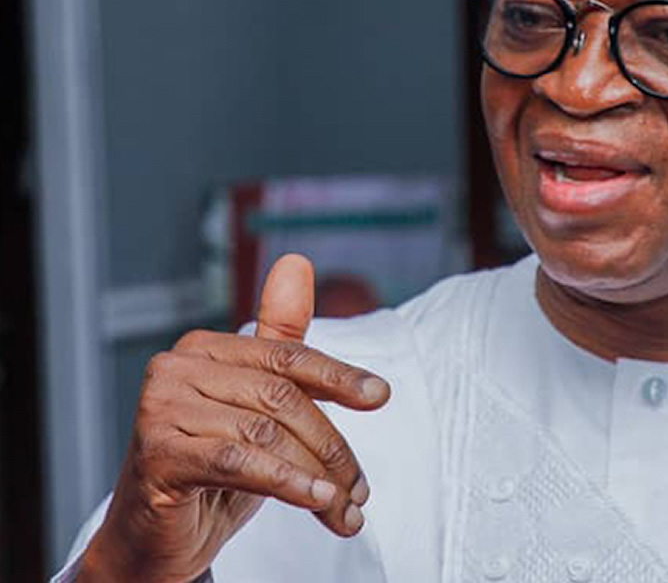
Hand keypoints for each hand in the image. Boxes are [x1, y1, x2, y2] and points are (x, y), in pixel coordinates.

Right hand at [77, 254, 390, 582]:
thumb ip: (281, 342)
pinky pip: (238, 461)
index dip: (339, 377)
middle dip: (330, 446)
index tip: (382, 396)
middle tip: (360, 489)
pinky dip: (287, 482)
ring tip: (344, 509)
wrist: (155, 535)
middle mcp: (176, 368)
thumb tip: (296, 263)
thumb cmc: (213, 467)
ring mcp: (160, 409)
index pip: (286, 356)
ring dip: (317, 475)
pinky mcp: (157, 454)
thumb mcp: (257, 405)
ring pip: (266, 433)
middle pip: (280, 397)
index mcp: (204, 347)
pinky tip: (317, 500)